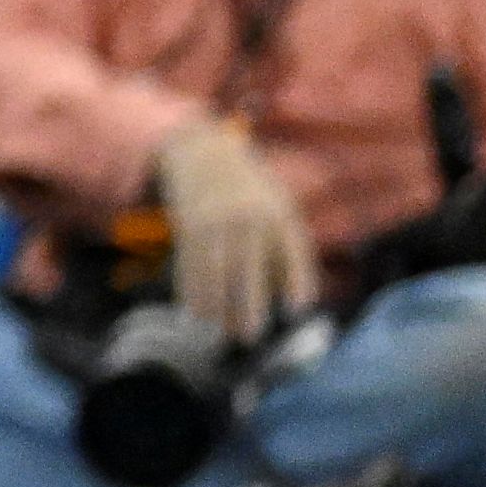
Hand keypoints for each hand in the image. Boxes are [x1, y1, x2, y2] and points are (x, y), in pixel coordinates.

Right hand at [153, 117, 320, 342]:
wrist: (204, 151)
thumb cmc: (252, 191)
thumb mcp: (279, 207)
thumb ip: (288, 247)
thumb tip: (297, 299)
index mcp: (278, 213)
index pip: (292, 251)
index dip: (296, 280)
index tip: (296, 310)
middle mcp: (246, 217)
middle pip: (247, 267)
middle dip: (248, 303)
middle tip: (250, 335)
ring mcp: (214, 220)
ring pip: (213, 269)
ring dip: (214, 303)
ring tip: (218, 330)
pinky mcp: (189, 224)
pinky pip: (189, 263)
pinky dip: (190, 289)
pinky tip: (194, 311)